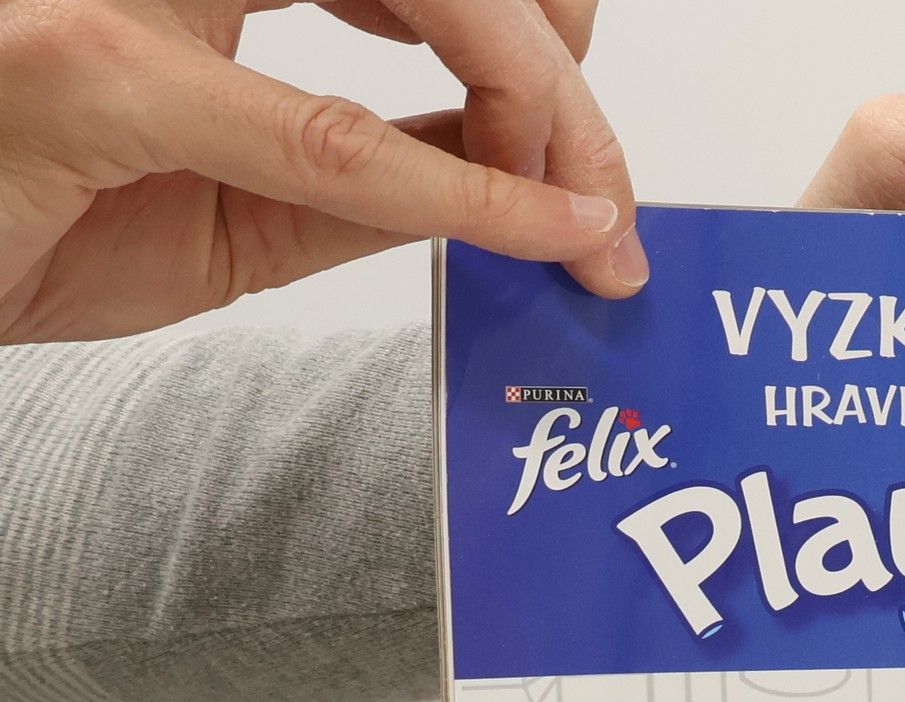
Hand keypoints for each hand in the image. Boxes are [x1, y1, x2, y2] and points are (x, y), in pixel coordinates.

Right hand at [0, 0, 640, 342]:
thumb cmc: (29, 215)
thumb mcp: (233, 211)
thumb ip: (365, 183)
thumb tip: (508, 186)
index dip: (533, 45)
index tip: (593, 164)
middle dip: (560, 71)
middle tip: (613, 194)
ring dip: (536, 97)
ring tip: (584, 201)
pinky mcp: (93, 63)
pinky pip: (328, 132)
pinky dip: (460, 184)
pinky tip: (548, 220)